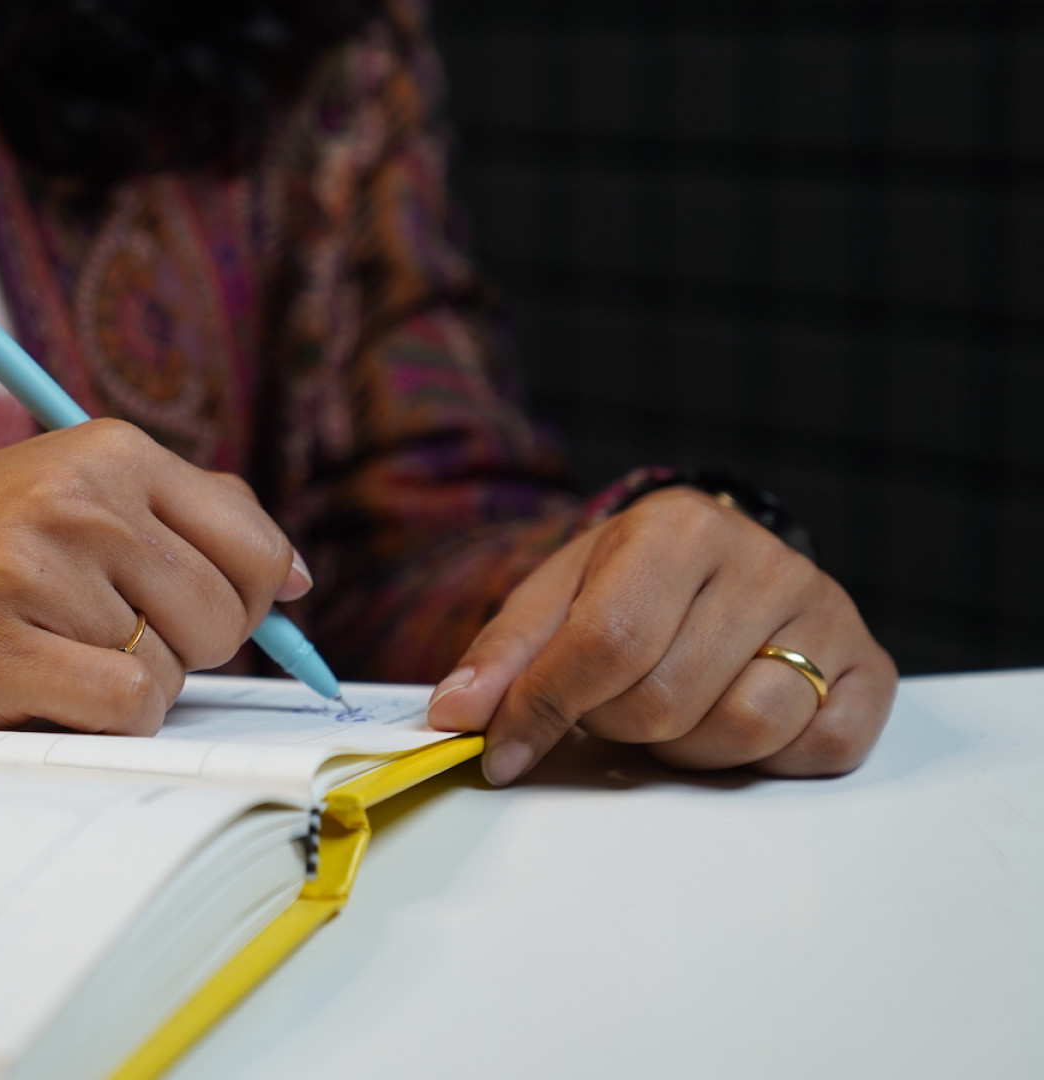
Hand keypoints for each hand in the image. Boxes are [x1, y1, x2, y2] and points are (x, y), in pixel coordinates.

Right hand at [0, 420, 308, 733]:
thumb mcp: (54, 487)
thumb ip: (174, 514)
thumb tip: (291, 575)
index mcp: (106, 449)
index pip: (252, 539)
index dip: (247, 597)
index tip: (203, 616)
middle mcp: (82, 498)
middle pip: (223, 613)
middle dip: (182, 648)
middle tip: (95, 638)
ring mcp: (39, 572)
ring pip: (174, 670)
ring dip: (123, 684)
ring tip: (42, 651)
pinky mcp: (2, 649)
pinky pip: (128, 711)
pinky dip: (100, 721)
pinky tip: (35, 690)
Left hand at [426, 487, 896, 783]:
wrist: (717, 569)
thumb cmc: (629, 588)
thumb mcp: (554, 599)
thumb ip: (503, 657)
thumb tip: (455, 715)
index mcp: (680, 527)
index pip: (604, 644)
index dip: (544, 711)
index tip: (501, 753)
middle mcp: (765, 560)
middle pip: (664, 700)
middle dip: (616, 724)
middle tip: (611, 702)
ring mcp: (828, 613)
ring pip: (740, 730)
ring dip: (685, 746)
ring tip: (673, 706)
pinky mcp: (872, 671)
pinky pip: (815, 750)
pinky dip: (764, 758)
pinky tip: (735, 714)